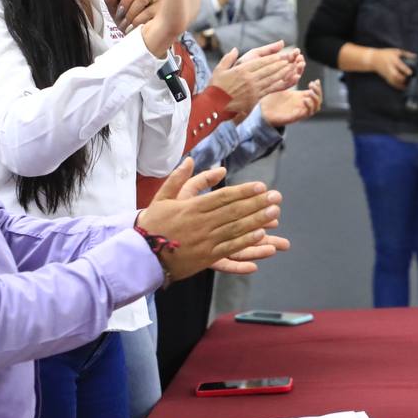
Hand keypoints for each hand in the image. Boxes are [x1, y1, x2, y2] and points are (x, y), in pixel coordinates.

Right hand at [136, 158, 282, 280]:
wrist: (140, 255)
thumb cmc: (152, 224)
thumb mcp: (162, 198)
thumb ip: (178, 178)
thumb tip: (189, 160)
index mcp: (192, 207)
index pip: (223, 197)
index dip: (244, 192)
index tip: (261, 186)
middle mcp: (201, 223)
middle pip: (234, 212)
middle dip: (257, 204)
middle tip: (276, 197)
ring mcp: (205, 241)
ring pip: (235, 229)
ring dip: (257, 221)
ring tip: (274, 214)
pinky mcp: (206, 257)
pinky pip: (230, 248)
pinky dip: (246, 241)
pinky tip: (261, 235)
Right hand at [208, 46, 301, 117]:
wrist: (214, 106)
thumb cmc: (215, 87)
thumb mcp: (219, 70)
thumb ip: (228, 58)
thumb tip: (235, 49)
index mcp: (242, 70)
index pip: (261, 62)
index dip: (272, 58)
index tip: (280, 55)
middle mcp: (250, 79)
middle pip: (269, 69)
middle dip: (281, 64)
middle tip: (290, 60)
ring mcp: (254, 89)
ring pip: (272, 79)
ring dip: (283, 73)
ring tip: (291, 68)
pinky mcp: (256, 99)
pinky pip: (270, 90)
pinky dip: (279, 85)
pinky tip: (286, 81)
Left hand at [260, 79, 322, 125]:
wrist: (261, 110)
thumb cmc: (269, 97)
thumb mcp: (281, 83)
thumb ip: (288, 75)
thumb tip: (295, 61)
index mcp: (300, 97)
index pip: (314, 92)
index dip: (317, 86)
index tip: (316, 80)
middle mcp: (302, 104)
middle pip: (318, 99)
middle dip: (318, 91)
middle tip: (312, 84)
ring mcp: (299, 111)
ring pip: (316, 107)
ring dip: (315, 98)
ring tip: (310, 91)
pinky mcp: (295, 117)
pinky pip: (307, 113)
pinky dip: (309, 106)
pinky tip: (305, 99)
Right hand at [369, 47, 413, 89]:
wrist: (373, 59)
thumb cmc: (386, 54)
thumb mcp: (396, 51)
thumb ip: (406, 54)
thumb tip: (416, 56)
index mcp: (393, 60)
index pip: (399, 65)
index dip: (405, 69)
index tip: (410, 73)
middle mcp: (390, 67)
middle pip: (395, 75)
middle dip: (402, 78)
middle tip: (409, 78)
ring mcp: (387, 73)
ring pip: (394, 81)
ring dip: (401, 83)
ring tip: (408, 84)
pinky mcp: (386, 77)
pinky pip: (392, 83)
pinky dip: (397, 86)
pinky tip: (403, 87)